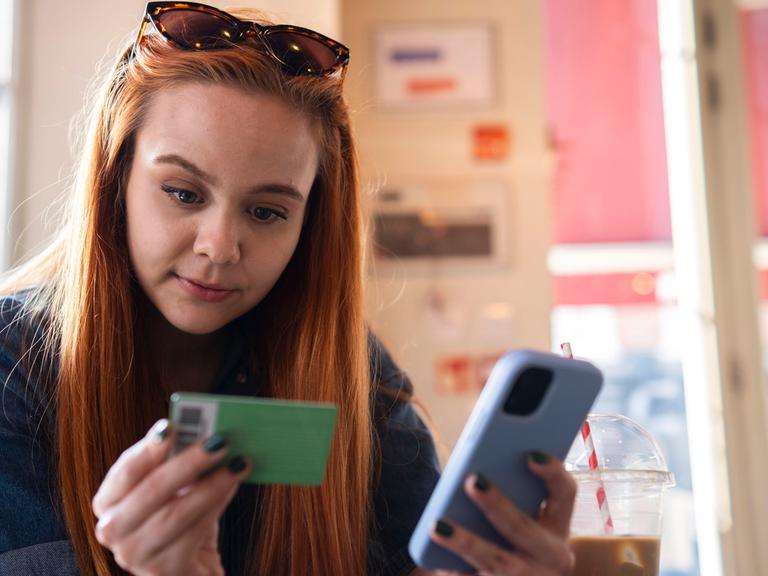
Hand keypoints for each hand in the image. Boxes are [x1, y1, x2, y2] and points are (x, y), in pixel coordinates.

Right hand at [91, 419, 249, 575]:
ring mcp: (134, 555)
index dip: (148, 449)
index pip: (125, 471)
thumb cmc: (181, 522)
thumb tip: (209, 435)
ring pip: (177, 512)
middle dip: (189, 462)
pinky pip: (194, 533)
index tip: (171, 425)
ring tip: (239, 463)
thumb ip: (180, 464)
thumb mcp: (174, 489)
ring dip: (213, 484)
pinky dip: (216, 505)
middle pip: (152, 489)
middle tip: (221, 441)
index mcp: (108, 501)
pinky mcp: (163, 570)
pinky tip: (233, 487)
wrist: (189, 569)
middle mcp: (112, 530)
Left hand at [424, 453, 576, 575]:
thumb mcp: (527, 523)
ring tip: (437, 526)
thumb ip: (512, 497)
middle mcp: (551, 556)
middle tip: (471, 480)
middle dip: (496, 505)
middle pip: (522, 528)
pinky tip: (432, 559)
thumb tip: (473, 474)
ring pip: (496, 561)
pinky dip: (452, 570)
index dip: (552, 472)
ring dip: (465, 542)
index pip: (565, 493)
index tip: (531, 454)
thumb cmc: (516, 543)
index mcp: (558, 526)